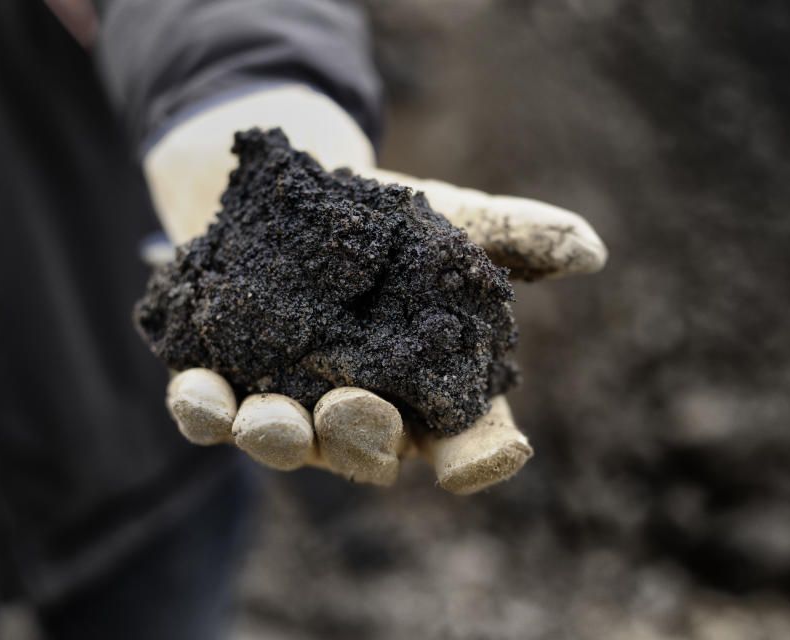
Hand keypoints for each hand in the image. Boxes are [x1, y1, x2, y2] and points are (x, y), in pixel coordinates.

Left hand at [144, 85, 606, 492]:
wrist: (288, 196)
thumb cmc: (385, 223)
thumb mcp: (450, 222)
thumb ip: (514, 236)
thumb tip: (591, 249)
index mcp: (428, 391)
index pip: (466, 438)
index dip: (478, 455)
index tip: (486, 457)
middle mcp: (363, 414)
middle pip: (369, 449)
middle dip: (361, 436)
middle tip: (352, 408)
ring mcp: (291, 407)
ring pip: (287, 442)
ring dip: (276, 438)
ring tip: (267, 418)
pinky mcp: (225, 387)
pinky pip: (211, 415)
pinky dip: (203, 409)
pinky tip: (198, 391)